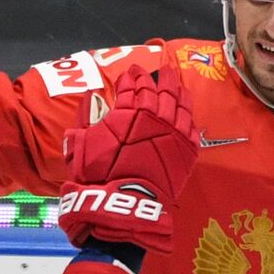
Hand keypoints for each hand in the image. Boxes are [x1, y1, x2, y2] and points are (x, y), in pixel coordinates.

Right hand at [57, 65, 199, 253]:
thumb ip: (86, 118)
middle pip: (160, 89)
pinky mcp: (187, 150)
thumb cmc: (99, 175)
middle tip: (160, 70)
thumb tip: (91, 96)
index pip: (132, 86)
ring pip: (180, 104)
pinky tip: (187, 112)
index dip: (131, 77)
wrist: (127, 203)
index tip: (131, 73)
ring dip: (178, 91)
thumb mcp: (81, 145)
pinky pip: (191, 127)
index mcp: (128, 112)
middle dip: (159, 77)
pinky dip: (189, 117)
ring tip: (177, 84)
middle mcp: (154, 117)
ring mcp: (174, 132)